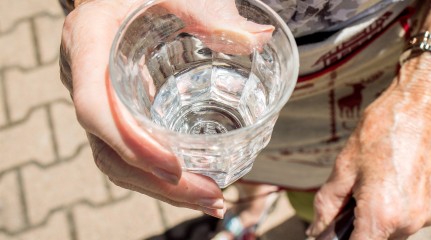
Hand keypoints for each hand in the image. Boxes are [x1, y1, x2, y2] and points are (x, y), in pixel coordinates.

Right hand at [59, 0, 272, 217]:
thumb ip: (209, 12)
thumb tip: (258, 39)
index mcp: (89, 43)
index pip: (94, 107)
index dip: (132, 143)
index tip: (176, 167)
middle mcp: (85, 78)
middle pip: (108, 148)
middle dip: (158, 182)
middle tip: (211, 197)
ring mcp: (100, 99)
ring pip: (117, 159)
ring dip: (162, 189)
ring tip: (211, 200)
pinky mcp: (117, 110)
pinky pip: (129, 150)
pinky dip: (160, 175)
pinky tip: (196, 185)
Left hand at [307, 55, 430, 238]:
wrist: (422, 105)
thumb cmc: (381, 131)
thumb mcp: (344, 167)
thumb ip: (328, 205)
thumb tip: (318, 230)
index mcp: (382, 215)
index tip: (340, 228)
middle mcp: (410, 221)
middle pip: (378, 238)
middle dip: (363, 225)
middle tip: (357, 193)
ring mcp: (429, 214)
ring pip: (397, 229)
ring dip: (384, 216)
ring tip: (380, 181)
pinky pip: (415, 217)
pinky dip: (403, 207)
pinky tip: (398, 180)